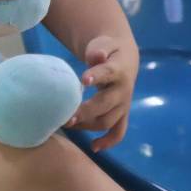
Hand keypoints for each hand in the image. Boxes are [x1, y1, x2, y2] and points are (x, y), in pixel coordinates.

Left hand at [64, 35, 138, 151]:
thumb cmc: (107, 50)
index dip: (97, 76)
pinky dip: (109, 141)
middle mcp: (123, 90)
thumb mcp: (103, 44)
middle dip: (85, 111)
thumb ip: (98, 50)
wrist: (125, 58)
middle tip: (65, 116)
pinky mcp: (122, 114)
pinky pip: (119, 131)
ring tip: (67, 124)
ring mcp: (123, 104)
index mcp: (119, 69)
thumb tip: (96, 56)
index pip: (108, 73)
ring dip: (88, 125)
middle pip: (105, 104)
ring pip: (108, 120)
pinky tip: (94, 147)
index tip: (84, 80)